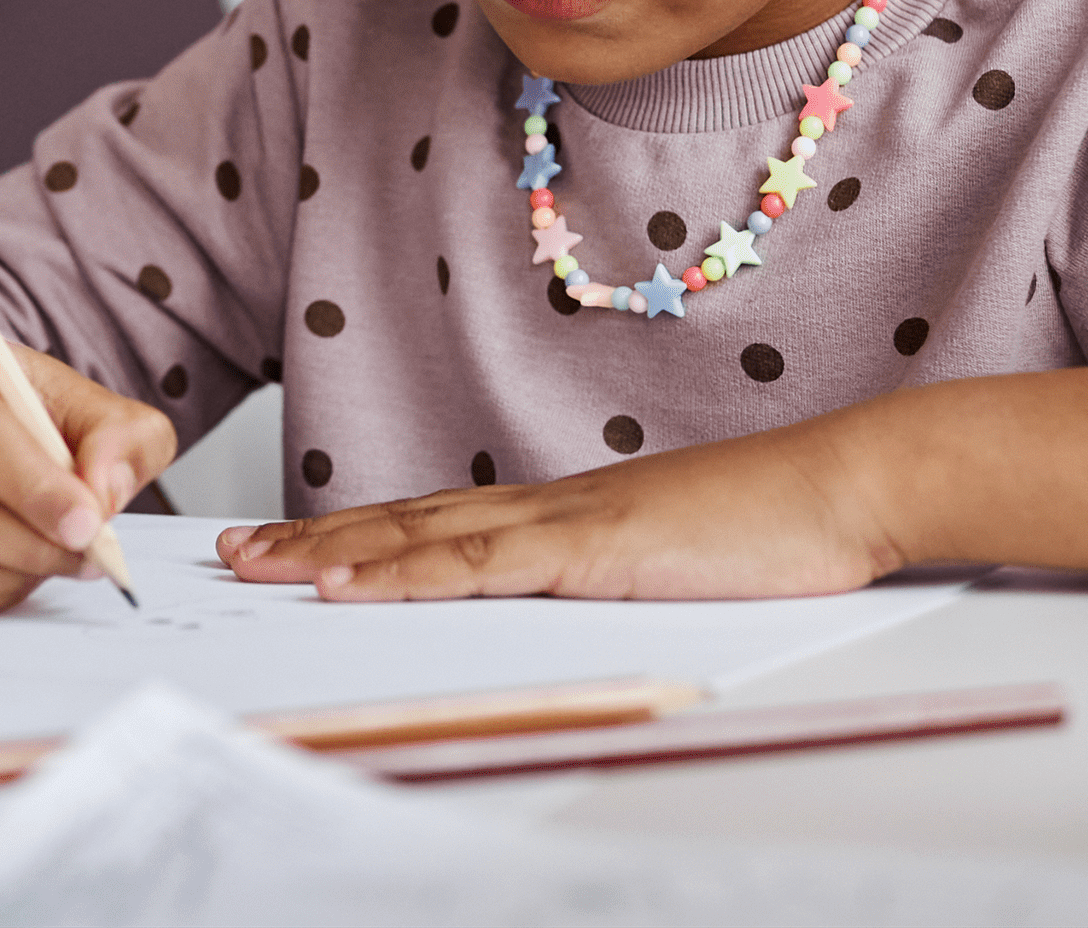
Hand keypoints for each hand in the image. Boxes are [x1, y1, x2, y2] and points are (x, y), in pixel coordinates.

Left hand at [215, 416, 896, 600]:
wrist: (849, 485)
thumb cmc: (789, 526)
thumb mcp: (688, 560)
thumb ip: (631, 573)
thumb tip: (596, 602)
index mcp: (575, 510)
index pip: (448, 523)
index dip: (368, 534)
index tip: (303, 546)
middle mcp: (554, 505)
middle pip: (411, 522)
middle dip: (319, 539)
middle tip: (238, 555)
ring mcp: (567, 521)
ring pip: (422, 536)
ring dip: (333, 553)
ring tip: (259, 570)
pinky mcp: (590, 547)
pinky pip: (475, 565)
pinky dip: (401, 573)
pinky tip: (346, 584)